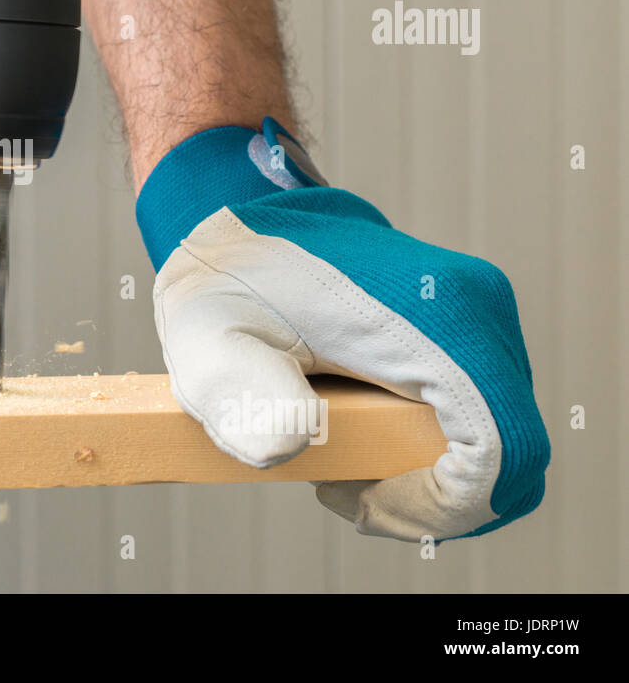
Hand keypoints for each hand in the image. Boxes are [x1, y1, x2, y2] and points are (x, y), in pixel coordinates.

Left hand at [141, 120, 549, 540]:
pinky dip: (433, 450)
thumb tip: (292, 443)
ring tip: (339, 463)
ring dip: (430, 476)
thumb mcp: (207, 337)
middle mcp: (479, 308)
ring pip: (499, 439)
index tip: (361, 502)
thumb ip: (239, 394)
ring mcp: (483, 313)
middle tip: (341, 489)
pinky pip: (482, 415)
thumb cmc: (223, 276)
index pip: (499, 450)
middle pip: (508, 456)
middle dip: (430, 501)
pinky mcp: (472, 322)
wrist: (241, 208)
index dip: (441, 506)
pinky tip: (357, 437)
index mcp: (435, 315)